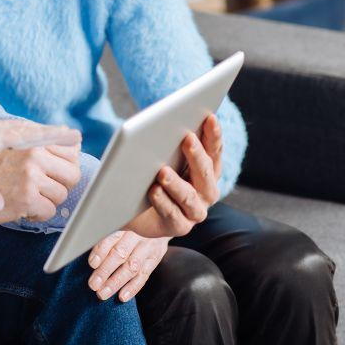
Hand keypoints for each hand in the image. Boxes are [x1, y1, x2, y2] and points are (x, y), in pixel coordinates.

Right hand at [0, 142, 80, 221]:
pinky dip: (38, 215)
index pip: (71, 150)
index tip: (55, 173)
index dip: (66, 165)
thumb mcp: (7, 147)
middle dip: (61, 185)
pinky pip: (50, 211)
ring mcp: (29, 177)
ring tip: (28, 199)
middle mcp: (32, 156)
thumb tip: (74, 139)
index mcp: (30, 142)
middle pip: (73, 174)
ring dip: (48, 201)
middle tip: (43, 190)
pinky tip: (23, 210)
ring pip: (62, 195)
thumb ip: (35, 143)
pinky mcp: (25, 199)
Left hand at [87, 231, 168, 301]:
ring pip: (132, 267)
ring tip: (103, 293)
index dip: (101, 251)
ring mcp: (147, 248)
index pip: (111, 238)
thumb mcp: (120, 225)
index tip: (92, 264)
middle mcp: (136, 235)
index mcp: (124, 224)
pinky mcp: (155, 259)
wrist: (161, 221)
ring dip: (116, 282)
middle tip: (93, 285)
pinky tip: (123, 297)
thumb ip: (106, 238)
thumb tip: (91, 259)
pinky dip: (133, 287)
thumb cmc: (132, 226)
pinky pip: (144, 275)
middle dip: (105, 271)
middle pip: (120, 254)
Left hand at [125, 113, 222, 238]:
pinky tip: (152, 190)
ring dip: (176, 183)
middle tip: (186, 138)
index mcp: (207, 171)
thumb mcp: (160, 156)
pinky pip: (172, 215)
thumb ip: (168, 143)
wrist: (130, 207)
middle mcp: (206, 193)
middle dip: (197, 155)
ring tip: (162, 172)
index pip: (214, 151)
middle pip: (205, 174)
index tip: (209, 117)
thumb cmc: (149, 175)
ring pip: (189, 196)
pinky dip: (162, 202)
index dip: (213, 135)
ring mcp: (194, 212)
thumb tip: (169, 121)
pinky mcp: (178, 227)